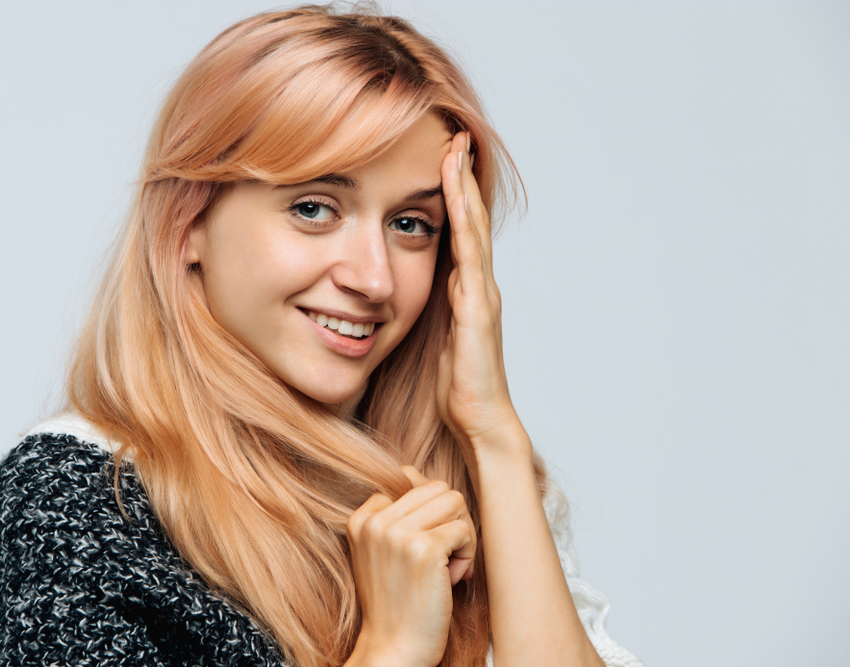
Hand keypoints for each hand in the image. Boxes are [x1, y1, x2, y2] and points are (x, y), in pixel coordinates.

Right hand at [345, 466, 475, 666]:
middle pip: (437, 488)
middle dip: (451, 519)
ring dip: (462, 535)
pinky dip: (467, 556)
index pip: (411, 482)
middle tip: (446, 555)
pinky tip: (452, 580)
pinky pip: (463, 530)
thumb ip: (398, 514)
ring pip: (454, 501)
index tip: (423, 550)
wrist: (394, 649)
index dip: (430, 514)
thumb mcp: (384, 552)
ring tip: (448, 566)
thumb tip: (414, 472)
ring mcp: (397, 533)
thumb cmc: (398, 603)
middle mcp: (376, 521)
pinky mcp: (423, 549)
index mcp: (362, 519)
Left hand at [436, 132, 523, 453]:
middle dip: (461, 177)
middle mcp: (477, 285)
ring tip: (457, 151)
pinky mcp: (478, 312)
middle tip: (455, 134)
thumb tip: (391, 290)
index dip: (450, 192)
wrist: (478, 421)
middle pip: (470, 219)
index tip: (440, 155)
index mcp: (464, 289)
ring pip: (475, 230)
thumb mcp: (427, 334)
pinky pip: (471, 259)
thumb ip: (418, 307)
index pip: (457, 230)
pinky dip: (466, 225)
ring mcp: (482, 295)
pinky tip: (458, 199)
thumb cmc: (452, 384)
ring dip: (465, 189)